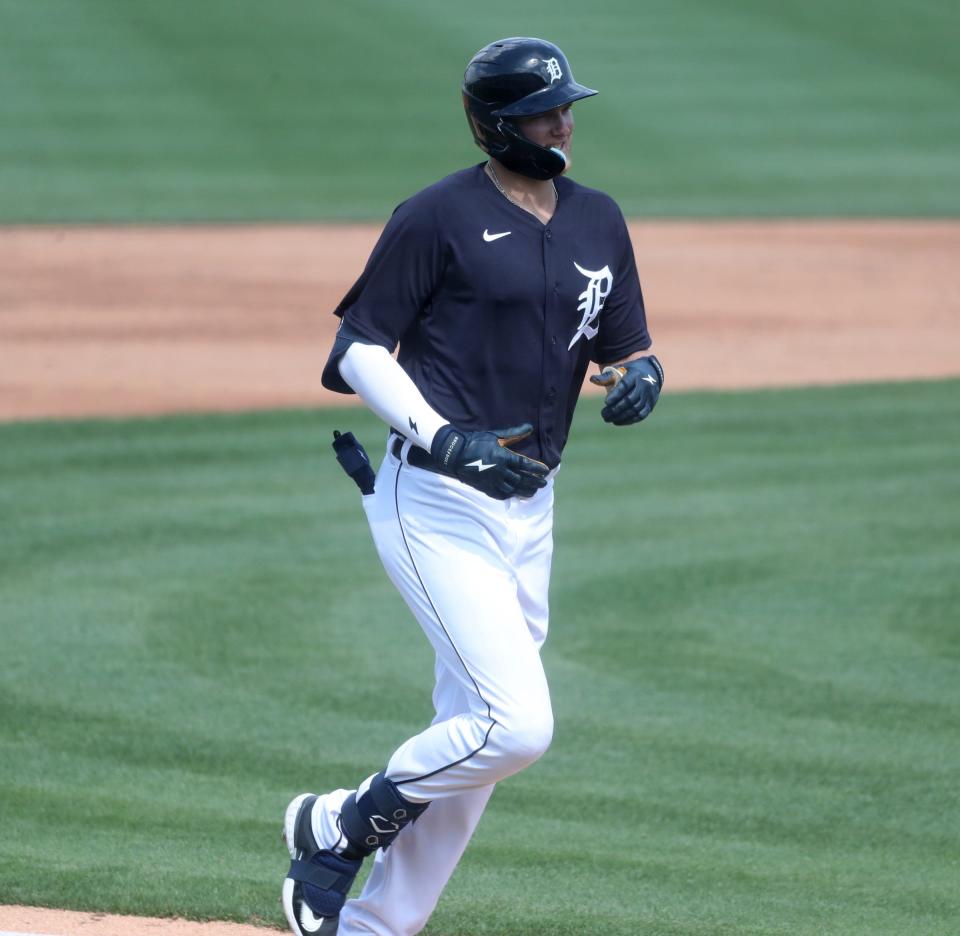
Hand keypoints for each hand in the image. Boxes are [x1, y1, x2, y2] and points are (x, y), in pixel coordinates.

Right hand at [431, 423, 548, 499]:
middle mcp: (500, 471)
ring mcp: (492, 481)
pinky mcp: (485, 487)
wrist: (455, 454)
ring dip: (525, 491)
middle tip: (544, 484)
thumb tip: (530, 427)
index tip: (546, 471)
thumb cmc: (475, 442)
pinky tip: (515, 494)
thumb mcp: (495, 435)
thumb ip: (514, 434)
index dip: (537, 469)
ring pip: (513, 489)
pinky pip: (501, 494)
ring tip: (533, 491)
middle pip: (522, 480)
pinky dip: (510, 495)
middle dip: (535, 482)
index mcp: (503, 457)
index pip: (525, 465)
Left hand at [590, 355, 663, 424]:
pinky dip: (629, 420)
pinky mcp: (651, 404)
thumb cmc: (629, 372)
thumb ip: (606, 377)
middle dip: (615, 409)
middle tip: (603, 414)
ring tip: (609, 419)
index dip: (616, 394)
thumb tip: (592, 379)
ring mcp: (649, 396)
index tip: (606, 402)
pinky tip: (618, 421)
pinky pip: (641, 415)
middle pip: (630, 400)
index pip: (625, 385)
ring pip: (635, 409)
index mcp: (635, 374)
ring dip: (621, 416)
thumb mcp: (619, 369)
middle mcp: (644, 385)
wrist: (651, 372)